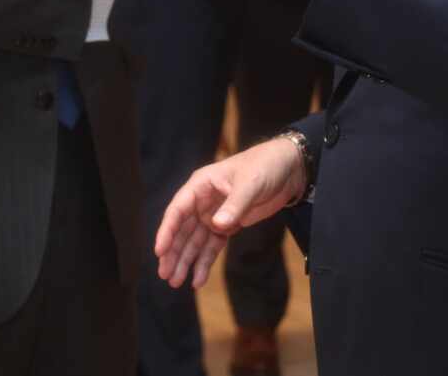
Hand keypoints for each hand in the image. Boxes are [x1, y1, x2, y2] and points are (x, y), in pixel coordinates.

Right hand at [155, 137, 306, 288]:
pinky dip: (204, 262)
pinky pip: (212, 246)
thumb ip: (235, 204)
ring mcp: (215, 214)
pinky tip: (198, 279)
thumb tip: (217, 225)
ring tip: (176, 283)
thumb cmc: (265, 166)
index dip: (167, 230)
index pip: (178, 210)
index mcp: (202, 185)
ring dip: (186, 261)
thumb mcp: (251, 183)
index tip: (159, 251)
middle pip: (182, 230)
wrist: (288, 169)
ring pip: (195, 242)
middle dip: (173, 253)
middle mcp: (203, 201)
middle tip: (165, 275)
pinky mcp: (228, 225)